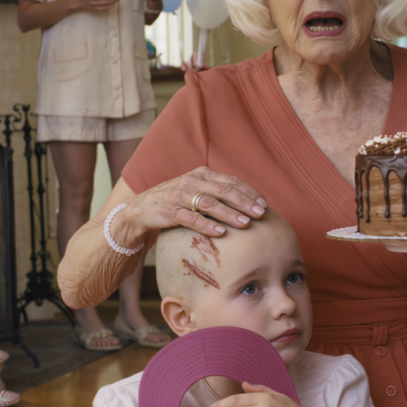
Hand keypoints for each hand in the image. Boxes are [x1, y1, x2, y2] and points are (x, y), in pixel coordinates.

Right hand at [121, 166, 267, 240]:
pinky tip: (221, 233)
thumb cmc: (177, 201)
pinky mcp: (170, 211)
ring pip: (210, 204)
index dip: (249, 192)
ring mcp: (180, 195)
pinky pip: (191, 219)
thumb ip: (218, 192)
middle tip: (260, 213)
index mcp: (203, 173)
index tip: (264, 204)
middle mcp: (193, 181)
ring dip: (230, 214)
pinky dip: (207, 225)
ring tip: (245, 223)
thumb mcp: (197, 190)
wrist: (142, 208)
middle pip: (224, 190)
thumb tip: (249, 204)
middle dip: (245, 202)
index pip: (231, 181)